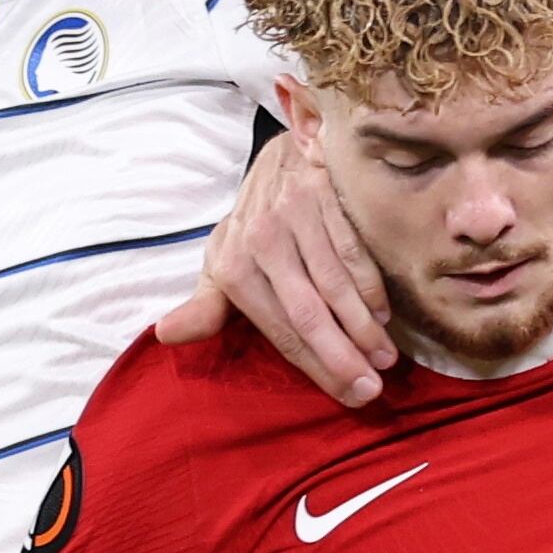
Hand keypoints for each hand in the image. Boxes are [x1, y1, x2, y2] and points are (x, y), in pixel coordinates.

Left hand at [155, 124, 392, 405]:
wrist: (279, 156)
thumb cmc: (251, 226)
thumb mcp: (221, 263)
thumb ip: (206, 306)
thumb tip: (167, 335)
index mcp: (232, 267)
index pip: (281, 330)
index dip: (316, 368)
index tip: (349, 396)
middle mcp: (260, 241)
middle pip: (307, 313)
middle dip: (342, 357)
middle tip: (372, 388)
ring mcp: (294, 215)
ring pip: (335, 284)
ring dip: (364, 326)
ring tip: (385, 357)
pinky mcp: (324, 194)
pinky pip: (353, 250)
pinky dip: (371, 286)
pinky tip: (384, 314)